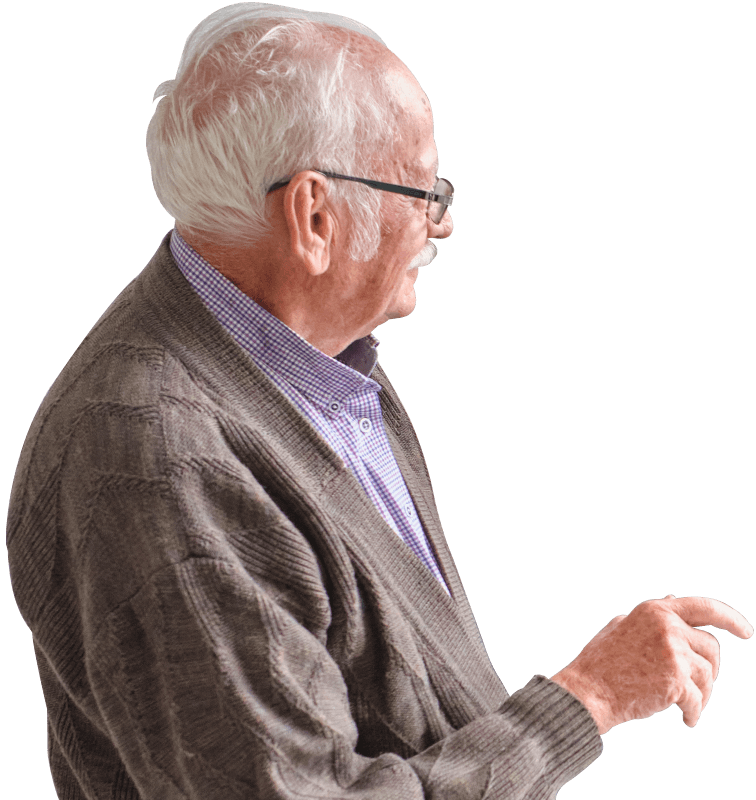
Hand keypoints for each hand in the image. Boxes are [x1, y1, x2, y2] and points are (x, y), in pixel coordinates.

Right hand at [550, 595, 752, 734]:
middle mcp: (667, 626)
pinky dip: (694, 711)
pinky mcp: (676, 680)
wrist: (588, 691)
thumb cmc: (601, 661)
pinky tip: (687, 720)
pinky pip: (698, 698)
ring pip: (707, 676)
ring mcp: (672, 652)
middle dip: (709, 669)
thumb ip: (651, 616)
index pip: (705, 607)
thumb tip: (673, 597)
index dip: (731, 618)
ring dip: (701, 694)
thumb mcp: (622, 626)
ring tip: (688, 706)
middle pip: (711, 647)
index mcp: (656, 610)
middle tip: (701, 686)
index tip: (746, 632)